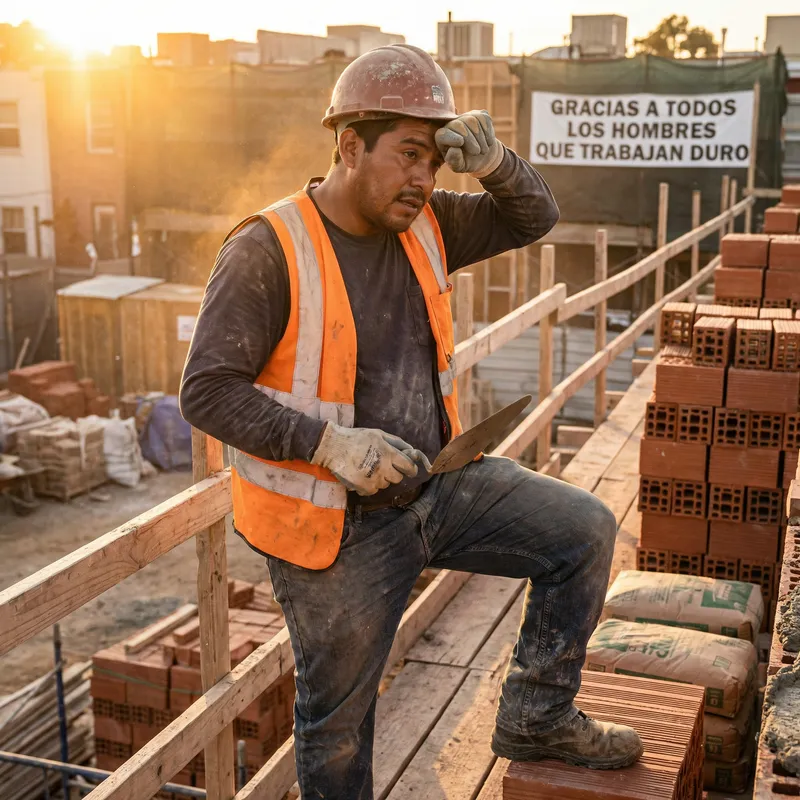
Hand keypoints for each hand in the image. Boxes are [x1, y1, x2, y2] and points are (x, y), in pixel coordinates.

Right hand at [311, 424, 431, 495]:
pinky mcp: (364, 487)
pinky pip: (373, 491)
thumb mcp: (378, 434)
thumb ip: (397, 442)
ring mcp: (374, 478)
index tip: (409, 470)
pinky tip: (362, 476)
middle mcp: (384, 467)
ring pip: (385, 485)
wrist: (333, 447)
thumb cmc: (356, 438)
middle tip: (383, 467)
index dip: (411, 469)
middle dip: (393, 473)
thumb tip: (412, 450)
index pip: (409, 467)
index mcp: (389, 453)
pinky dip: (369, 486)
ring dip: (381, 479)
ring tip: (369, 469)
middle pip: (398, 478)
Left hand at [435, 110, 504, 177]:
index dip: (451, 137)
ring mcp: (466, 117)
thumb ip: (454, 161)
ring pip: (472, 120)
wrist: (483, 156)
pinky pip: (484, 118)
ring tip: (483, 150)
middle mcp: (452, 124)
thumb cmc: (467, 162)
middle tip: (477, 152)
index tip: (460, 142)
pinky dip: (488, 132)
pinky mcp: (479, 114)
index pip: (443, 134)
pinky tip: (488, 142)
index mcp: (442, 138)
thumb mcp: (460, 166)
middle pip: (459, 125)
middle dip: (470, 140)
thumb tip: (454, 149)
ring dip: (480, 138)